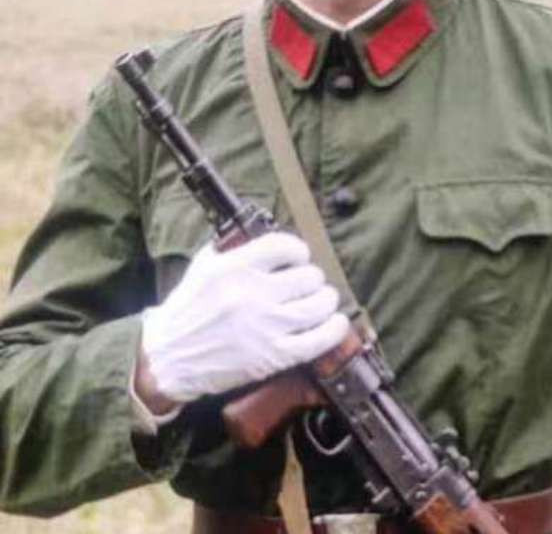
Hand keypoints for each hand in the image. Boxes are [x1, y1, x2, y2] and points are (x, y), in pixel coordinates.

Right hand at [140, 232, 348, 404]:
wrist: (167, 358)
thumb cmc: (186, 310)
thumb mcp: (203, 267)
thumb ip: (235, 249)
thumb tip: (269, 241)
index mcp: (234, 267)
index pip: (285, 246)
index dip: (298, 250)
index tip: (299, 257)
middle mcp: (252, 294)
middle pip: (308, 276)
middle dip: (311, 278)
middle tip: (307, 284)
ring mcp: (264, 326)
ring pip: (319, 304)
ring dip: (325, 300)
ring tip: (321, 301)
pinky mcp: (272, 356)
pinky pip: (317, 340)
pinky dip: (334, 330)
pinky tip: (336, 323)